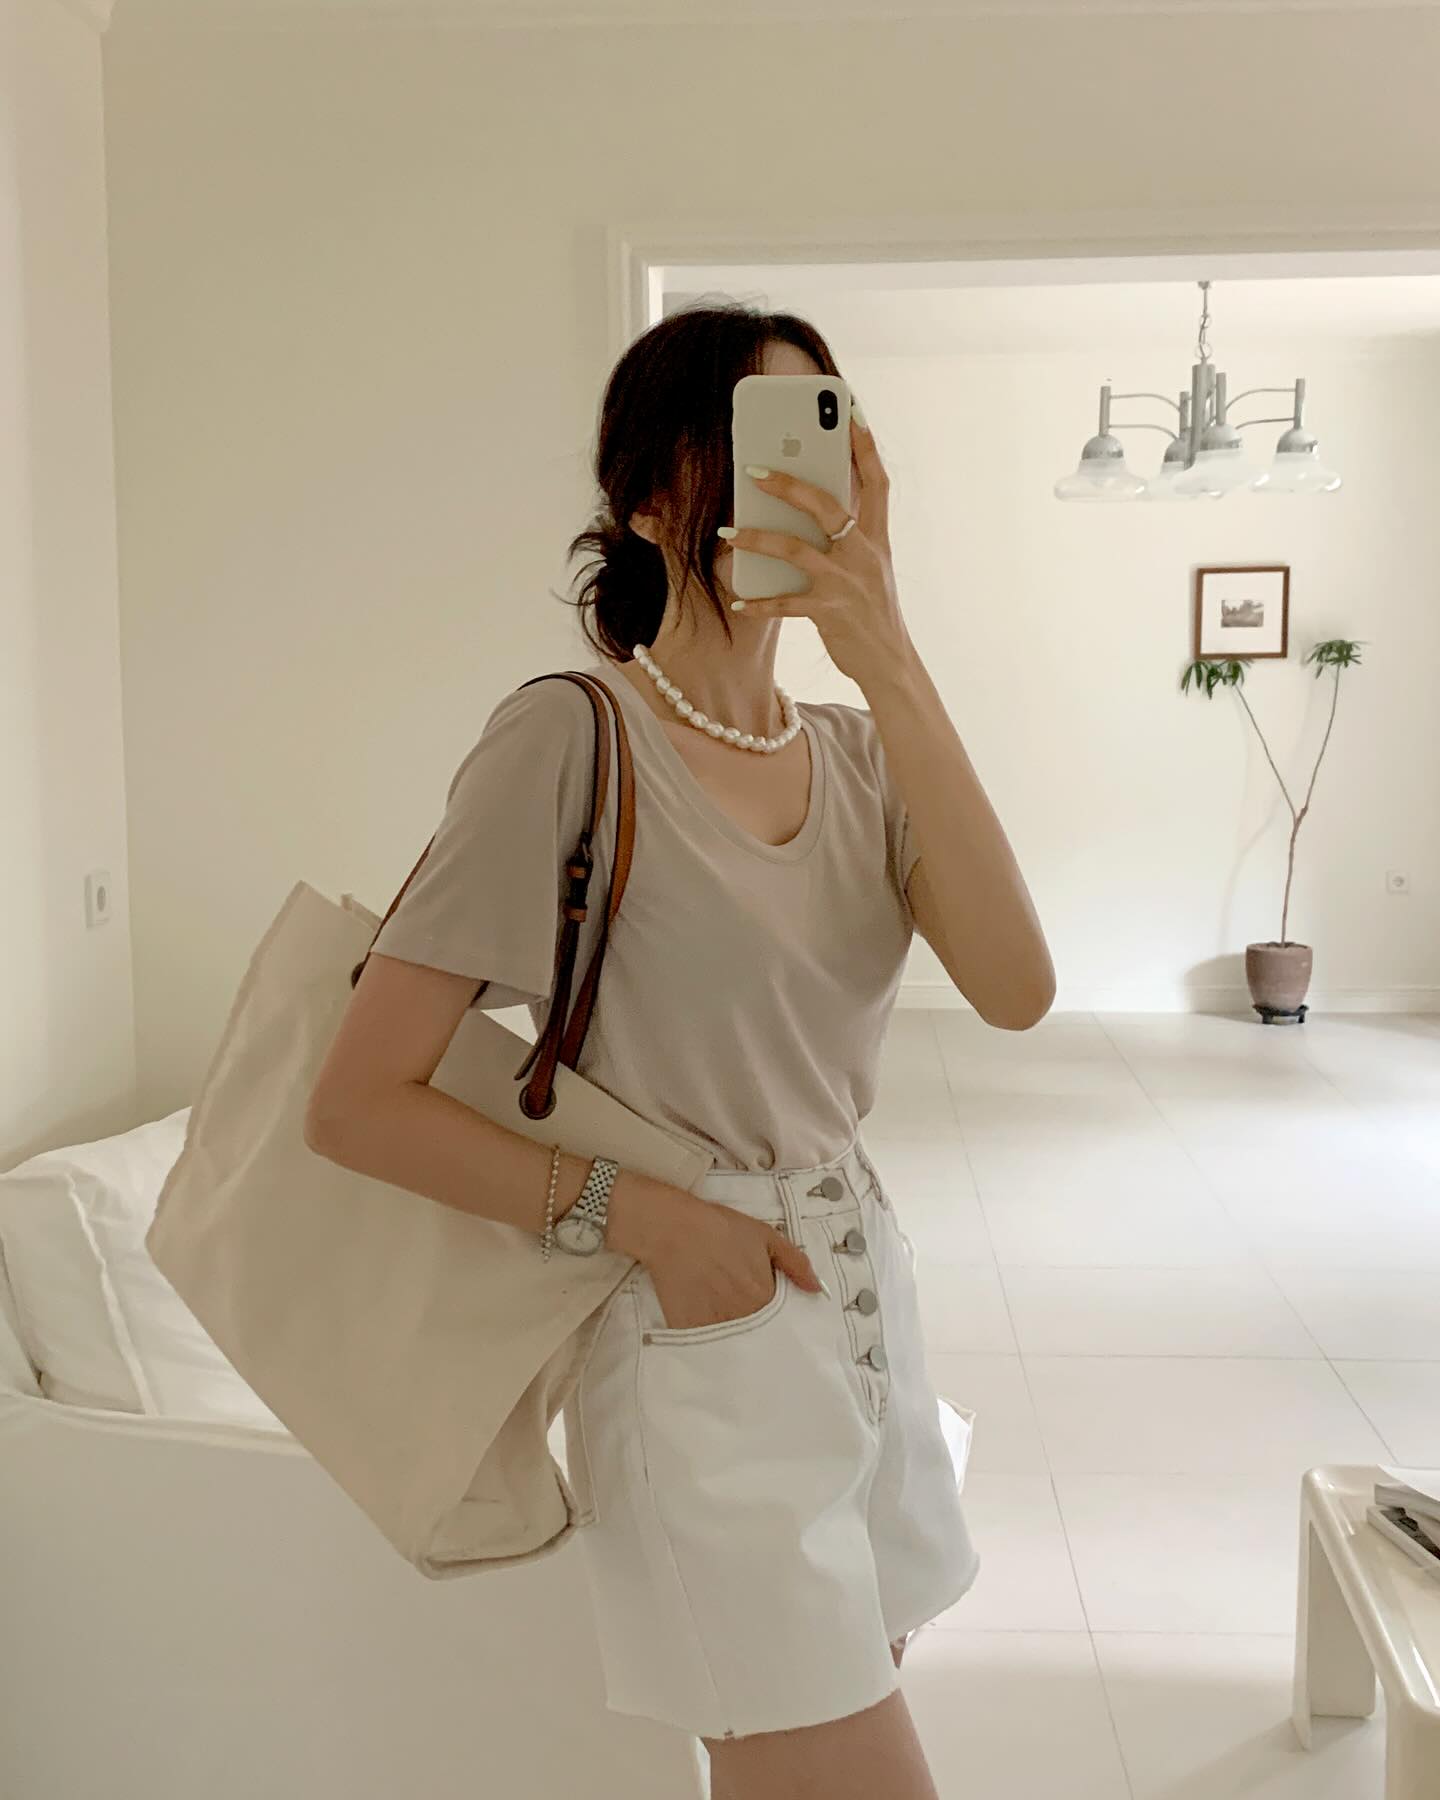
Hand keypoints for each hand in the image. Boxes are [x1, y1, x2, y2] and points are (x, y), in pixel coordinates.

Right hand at [627, 1182, 825, 1332]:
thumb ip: (796, 1264)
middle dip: (761, 1333)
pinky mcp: (690, 1331)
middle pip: (760, 1336)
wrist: (673, 1229)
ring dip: (738, 1341)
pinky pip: (707, 1346)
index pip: (783, 1322)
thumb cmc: (721, 1229)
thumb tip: (817, 1290)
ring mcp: (716, 1327)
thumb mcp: (766, 1236)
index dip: (781, 1320)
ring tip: (732, 1327)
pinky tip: (710, 1330)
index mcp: (765, 1296)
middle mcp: (744, 1317)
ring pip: (735, 1345)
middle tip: (753, 1323)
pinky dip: (711, 1343)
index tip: (777, 1318)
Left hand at [720, 408, 915, 688]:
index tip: (851, 409)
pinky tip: (738, 599)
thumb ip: (845, 537)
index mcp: (877, 538)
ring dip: (758, 538)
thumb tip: (804, 508)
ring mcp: (847, 583)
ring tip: (728, 530)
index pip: (876, 481)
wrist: (891, 664)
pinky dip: (759, 601)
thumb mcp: (869, 568)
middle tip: (751, 469)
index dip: (864, 445)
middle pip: (826, 505)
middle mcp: (865, 554)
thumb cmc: (871, 611)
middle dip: (789, 483)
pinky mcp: (831, 613)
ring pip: (797, 549)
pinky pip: (786, 603)